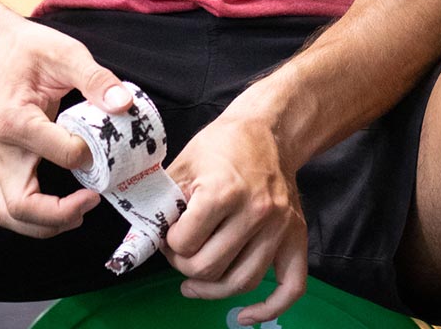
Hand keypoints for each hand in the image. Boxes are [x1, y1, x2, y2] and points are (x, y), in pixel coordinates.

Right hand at [0, 15, 132, 236]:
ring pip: (7, 213)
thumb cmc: (28, 49)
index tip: (109, 143)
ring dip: (43, 224)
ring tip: (78, 212)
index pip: (60, 153)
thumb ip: (95, 78)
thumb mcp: (65, 52)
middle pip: (19, 205)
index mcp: (15, 119)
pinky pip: (6, 204)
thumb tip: (123, 103)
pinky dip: (31, 217)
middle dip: (59, 215)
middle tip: (92, 201)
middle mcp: (0, 147)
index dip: (91, 153)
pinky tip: (60, 207)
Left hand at [161, 99, 308, 324]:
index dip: (169, 241)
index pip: (185, 242)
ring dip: (211, 289)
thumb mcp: (185, 162)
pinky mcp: (296, 235)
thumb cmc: (223, 144)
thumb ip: (165, 200)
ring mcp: (279, 227)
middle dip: (184, 265)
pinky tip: (245, 315)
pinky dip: (269, 309)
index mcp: (224, 191)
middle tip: (178, 252)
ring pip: (241, 282)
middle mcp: (256, 212)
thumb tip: (144, 234)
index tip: (168, 231)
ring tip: (194, 281)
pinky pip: (290, 286)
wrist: (269, 130)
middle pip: (209, 267)